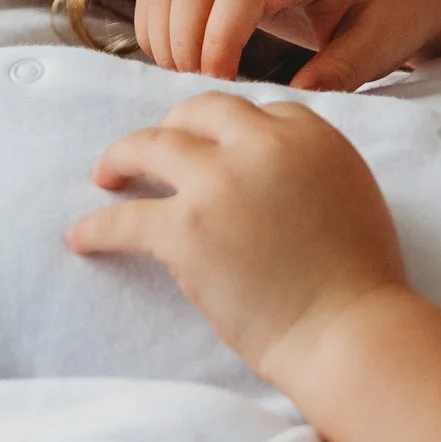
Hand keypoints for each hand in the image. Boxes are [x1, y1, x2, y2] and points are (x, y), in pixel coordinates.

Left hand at [65, 91, 408, 379]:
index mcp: (307, 131)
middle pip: (198, 113)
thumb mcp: (349, 190)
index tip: (208, 148)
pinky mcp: (186, 229)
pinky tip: (81, 238)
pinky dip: (97, 228)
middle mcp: (260, 143)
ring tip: (105, 176)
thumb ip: (306, 165)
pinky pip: (124, 219)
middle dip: (172, 128)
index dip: (224, 131)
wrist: (348, 329)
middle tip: (151, 152)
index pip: (252, 111)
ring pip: (150, 146)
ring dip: (121, 158)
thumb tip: (266, 171)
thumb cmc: (359, 279)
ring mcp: (219, 182)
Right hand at [135, 0, 440, 90]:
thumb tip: (294, 98)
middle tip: (199, 93)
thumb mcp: (384, 42)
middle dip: (184, 40)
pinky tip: (181, 66)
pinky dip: (159, 27)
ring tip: (188, 83)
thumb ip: (342, 69)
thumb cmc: (397, 7)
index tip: (221, 84)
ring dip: (164, 34)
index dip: (221, 36)